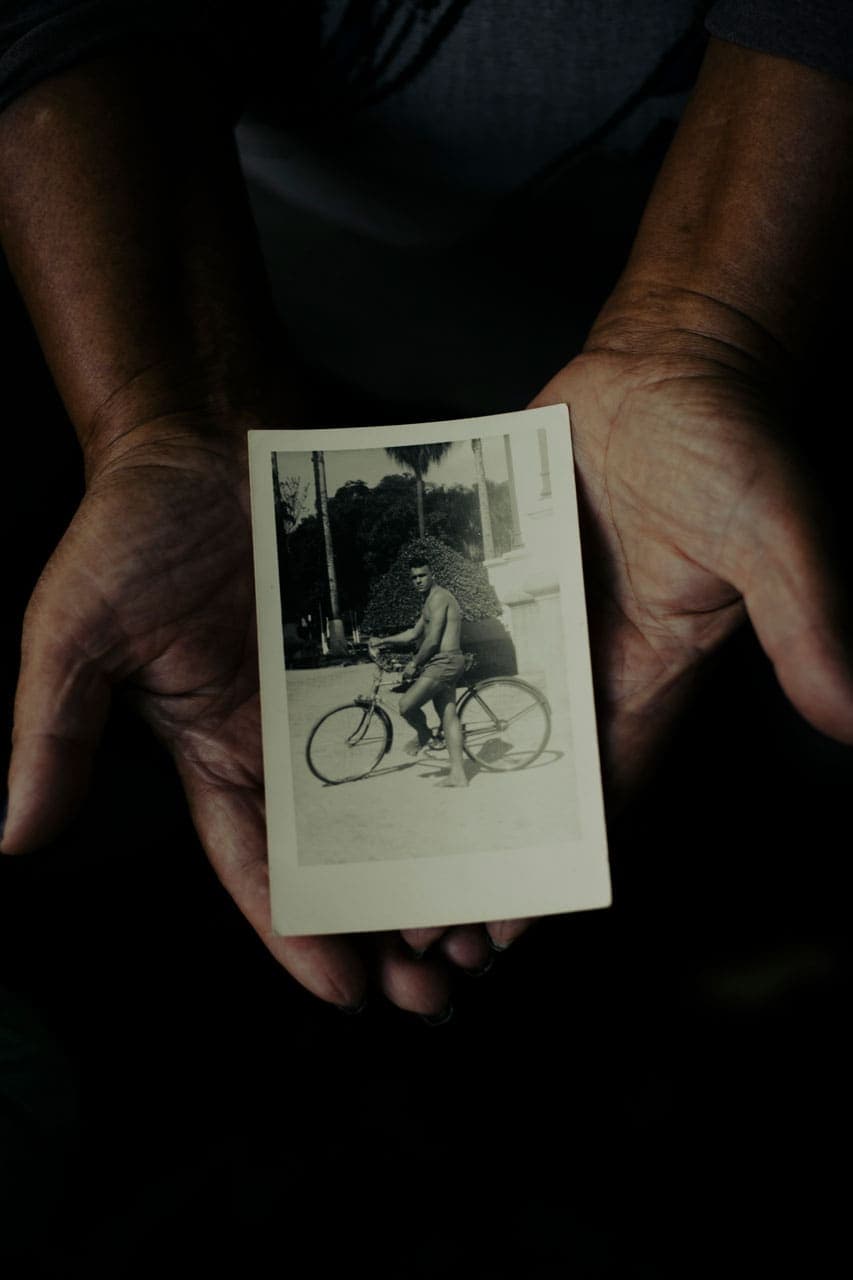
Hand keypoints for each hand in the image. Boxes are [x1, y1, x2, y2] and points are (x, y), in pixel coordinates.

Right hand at [0, 424, 482, 1012]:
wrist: (207, 431)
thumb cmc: (131, 527)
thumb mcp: (75, 633)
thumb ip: (55, 733)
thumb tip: (16, 836)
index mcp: (212, 756)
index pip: (257, 871)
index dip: (297, 938)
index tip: (349, 994)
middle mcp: (283, 742)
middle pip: (340, 859)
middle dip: (382, 931)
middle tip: (435, 991)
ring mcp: (339, 696)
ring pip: (397, 806)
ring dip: (435, 871)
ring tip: (480, 934)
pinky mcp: (383, 648)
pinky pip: (431, 718)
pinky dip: (460, 772)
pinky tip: (502, 816)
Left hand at [408, 303, 852, 962]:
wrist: (672, 367)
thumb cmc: (734, 447)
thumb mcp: (777, 535)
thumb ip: (810, 620)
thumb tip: (852, 715)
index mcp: (648, 685)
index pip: (597, 805)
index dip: (551, 872)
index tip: (498, 937)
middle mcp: (586, 669)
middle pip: (521, 783)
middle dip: (475, 854)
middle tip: (410, 923)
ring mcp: (536, 625)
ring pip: (473, 723)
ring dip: (431, 786)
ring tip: (367, 850)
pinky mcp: (499, 579)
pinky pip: (447, 642)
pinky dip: (412, 688)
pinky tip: (359, 727)